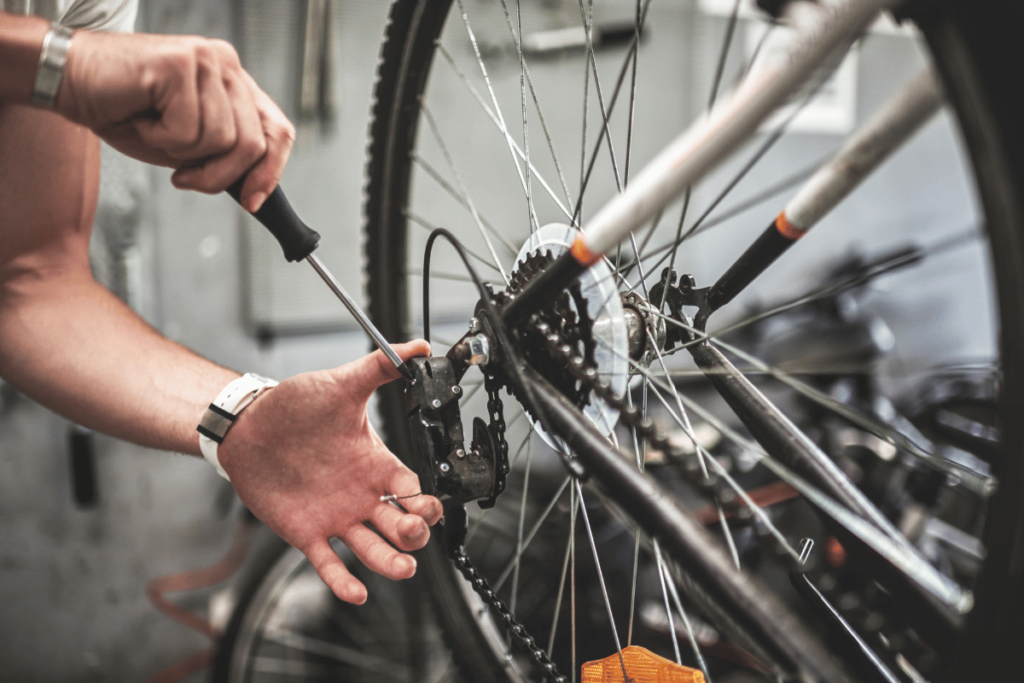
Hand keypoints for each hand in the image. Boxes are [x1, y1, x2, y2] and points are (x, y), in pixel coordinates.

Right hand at [55, 29, 292, 211]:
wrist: (69, 81)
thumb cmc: (125, 111)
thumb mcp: (186, 144)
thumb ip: (223, 156)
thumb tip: (254, 189)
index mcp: (234, 83)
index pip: (277, 130)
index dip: (271, 171)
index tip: (253, 201)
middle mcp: (226, 65)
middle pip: (252, 144)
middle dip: (218, 175)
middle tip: (184, 177)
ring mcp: (205, 60)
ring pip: (221, 140)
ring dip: (181, 153)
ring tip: (154, 130)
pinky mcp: (180, 63)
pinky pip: (187, 131)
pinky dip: (159, 139)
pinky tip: (141, 117)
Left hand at [217, 340, 442, 603]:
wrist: (248, 425)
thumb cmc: (296, 405)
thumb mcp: (342, 384)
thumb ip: (381, 367)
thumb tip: (418, 347)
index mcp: (376, 464)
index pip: (413, 492)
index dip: (425, 504)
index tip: (427, 506)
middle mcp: (362, 495)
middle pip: (401, 527)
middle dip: (414, 535)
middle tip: (412, 534)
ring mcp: (336, 516)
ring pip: (373, 550)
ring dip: (390, 563)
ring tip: (402, 568)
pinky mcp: (306, 533)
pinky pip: (329, 564)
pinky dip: (343, 581)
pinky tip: (356, 592)